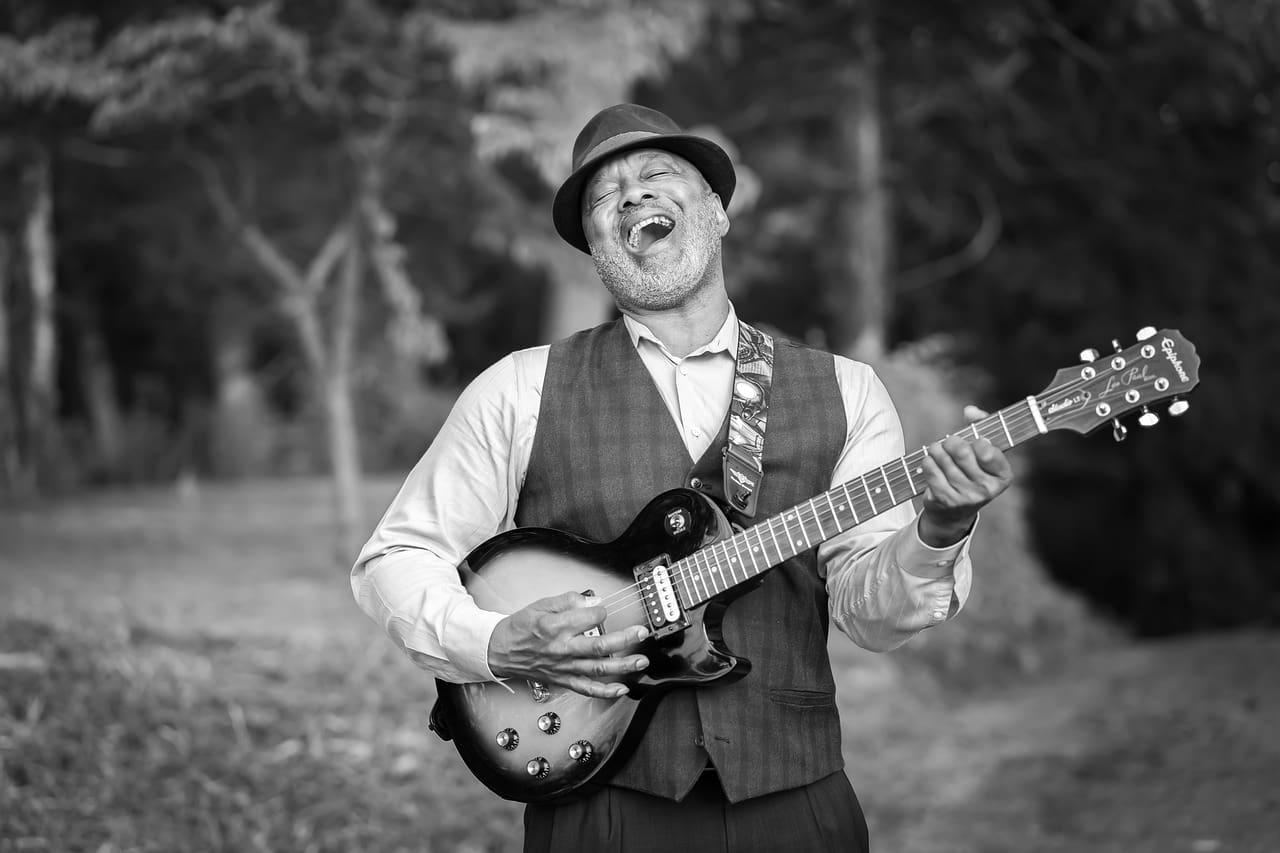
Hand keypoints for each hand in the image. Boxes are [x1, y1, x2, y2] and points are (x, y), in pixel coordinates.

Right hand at [487, 591, 649, 698]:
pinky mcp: (564, 679)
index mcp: (556, 627)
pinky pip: (587, 688)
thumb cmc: (521, 627)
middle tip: (642, 633)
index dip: (600, 611)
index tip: (602, 609)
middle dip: (624, 639)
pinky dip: (606, 691)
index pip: (589, 618)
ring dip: (623, 666)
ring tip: (642, 661)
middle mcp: (562, 649)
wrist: (501, 650)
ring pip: (598, 668)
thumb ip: (568, 601)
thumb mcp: (541, 605)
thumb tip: (592, 601)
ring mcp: (564, 667)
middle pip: (599, 646)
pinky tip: (622, 688)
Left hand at [918, 405, 1013, 546]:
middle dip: (952, 442)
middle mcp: (987, 489)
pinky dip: (927, 461)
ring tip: (937, 451)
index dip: (977, 441)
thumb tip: (971, 410)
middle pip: (961, 451)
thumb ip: (980, 426)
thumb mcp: (981, 453)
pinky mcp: (945, 500)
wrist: (954, 512)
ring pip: (943, 458)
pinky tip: (931, 463)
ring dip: (936, 450)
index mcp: (1003, 476)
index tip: (974, 442)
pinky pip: (930, 469)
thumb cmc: (970, 473)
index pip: (987, 450)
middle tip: (950, 443)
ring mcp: (966, 497)